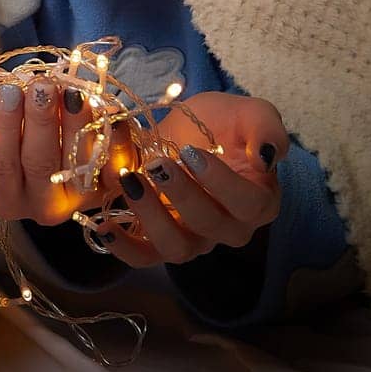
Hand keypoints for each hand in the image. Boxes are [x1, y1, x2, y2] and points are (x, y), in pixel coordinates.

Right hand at [0, 74, 112, 224]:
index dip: (3, 129)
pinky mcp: (116, 186)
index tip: (7, 91)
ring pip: (79, 161)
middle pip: (40, 163)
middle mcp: (43, 208)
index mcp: (6, 198)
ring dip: (76, 122)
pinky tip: (104, 105)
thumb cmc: (20, 148)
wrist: (73, 164)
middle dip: (39, 121)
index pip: (0, 166)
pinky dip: (114, 132)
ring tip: (71, 89)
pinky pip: (118, 161)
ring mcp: (82, 199)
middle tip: (40, 85)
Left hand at [97, 92, 287, 266]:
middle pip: (209, 225)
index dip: (221, 183)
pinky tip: (103, 224)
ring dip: (151, 216)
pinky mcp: (158, 244)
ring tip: (131, 181)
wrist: (188, 132)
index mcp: (259, 201)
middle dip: (181, 194)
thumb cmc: (224, 124)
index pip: (248, 204)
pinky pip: (142, 258)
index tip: (194, 153)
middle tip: (158, 163)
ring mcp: (193, 241)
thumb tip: (266, 157)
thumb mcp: (249, 113)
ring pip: (176, 247)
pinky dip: (121, 247)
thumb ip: (266, 129)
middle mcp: (229, 229)